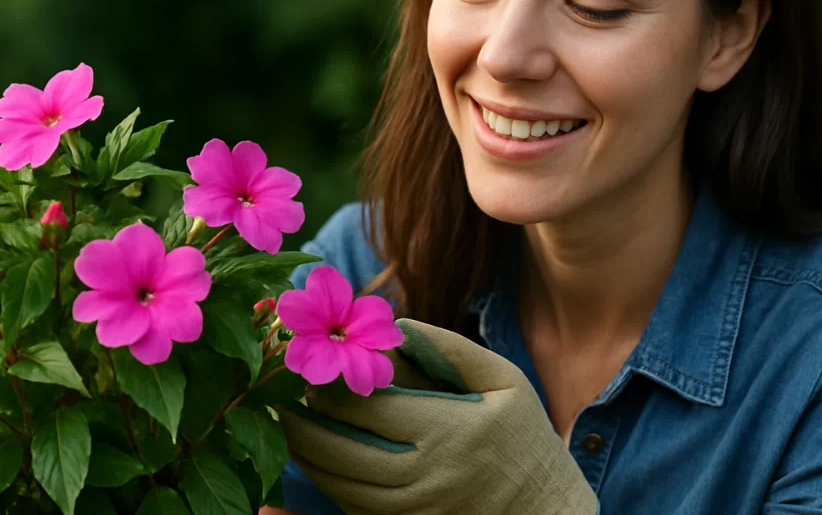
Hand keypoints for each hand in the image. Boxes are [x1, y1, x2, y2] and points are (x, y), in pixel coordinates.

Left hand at [278, 318, 598, 514]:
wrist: (546, 512)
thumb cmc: (526, 437)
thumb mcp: (503, 380)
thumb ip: (451, 349)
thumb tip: (401, 324)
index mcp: (449, 430)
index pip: (369, 408)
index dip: (330, 387)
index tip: (309, 365)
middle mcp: (426, 476)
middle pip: (341, 451)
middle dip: (300, 422)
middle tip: (276, 395)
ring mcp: (414, 509)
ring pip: (340, 485)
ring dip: (305, 454)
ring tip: (284, 424)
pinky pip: (355, 508)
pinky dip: (329, 483)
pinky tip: (317, 458)